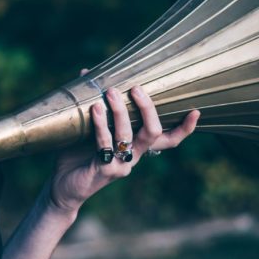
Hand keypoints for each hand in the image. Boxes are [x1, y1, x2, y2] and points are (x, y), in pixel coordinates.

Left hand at [48, 77, 198, 214]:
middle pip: (153, 132)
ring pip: (129, 136)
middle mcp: (134, 156)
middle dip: (148, 108)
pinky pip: (105, 144)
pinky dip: (101, 124)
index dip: (184, 128)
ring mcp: (121, 164)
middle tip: (136, 87)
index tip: (196, 111)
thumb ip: (94, 102)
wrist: (62, 187)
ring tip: (111, 92)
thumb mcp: (89, 127)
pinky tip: (95, 108)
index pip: (169, 139)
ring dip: (120, 111)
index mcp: (137, 146)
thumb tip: (87, 70)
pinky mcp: (105, 170)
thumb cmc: (77, 154)